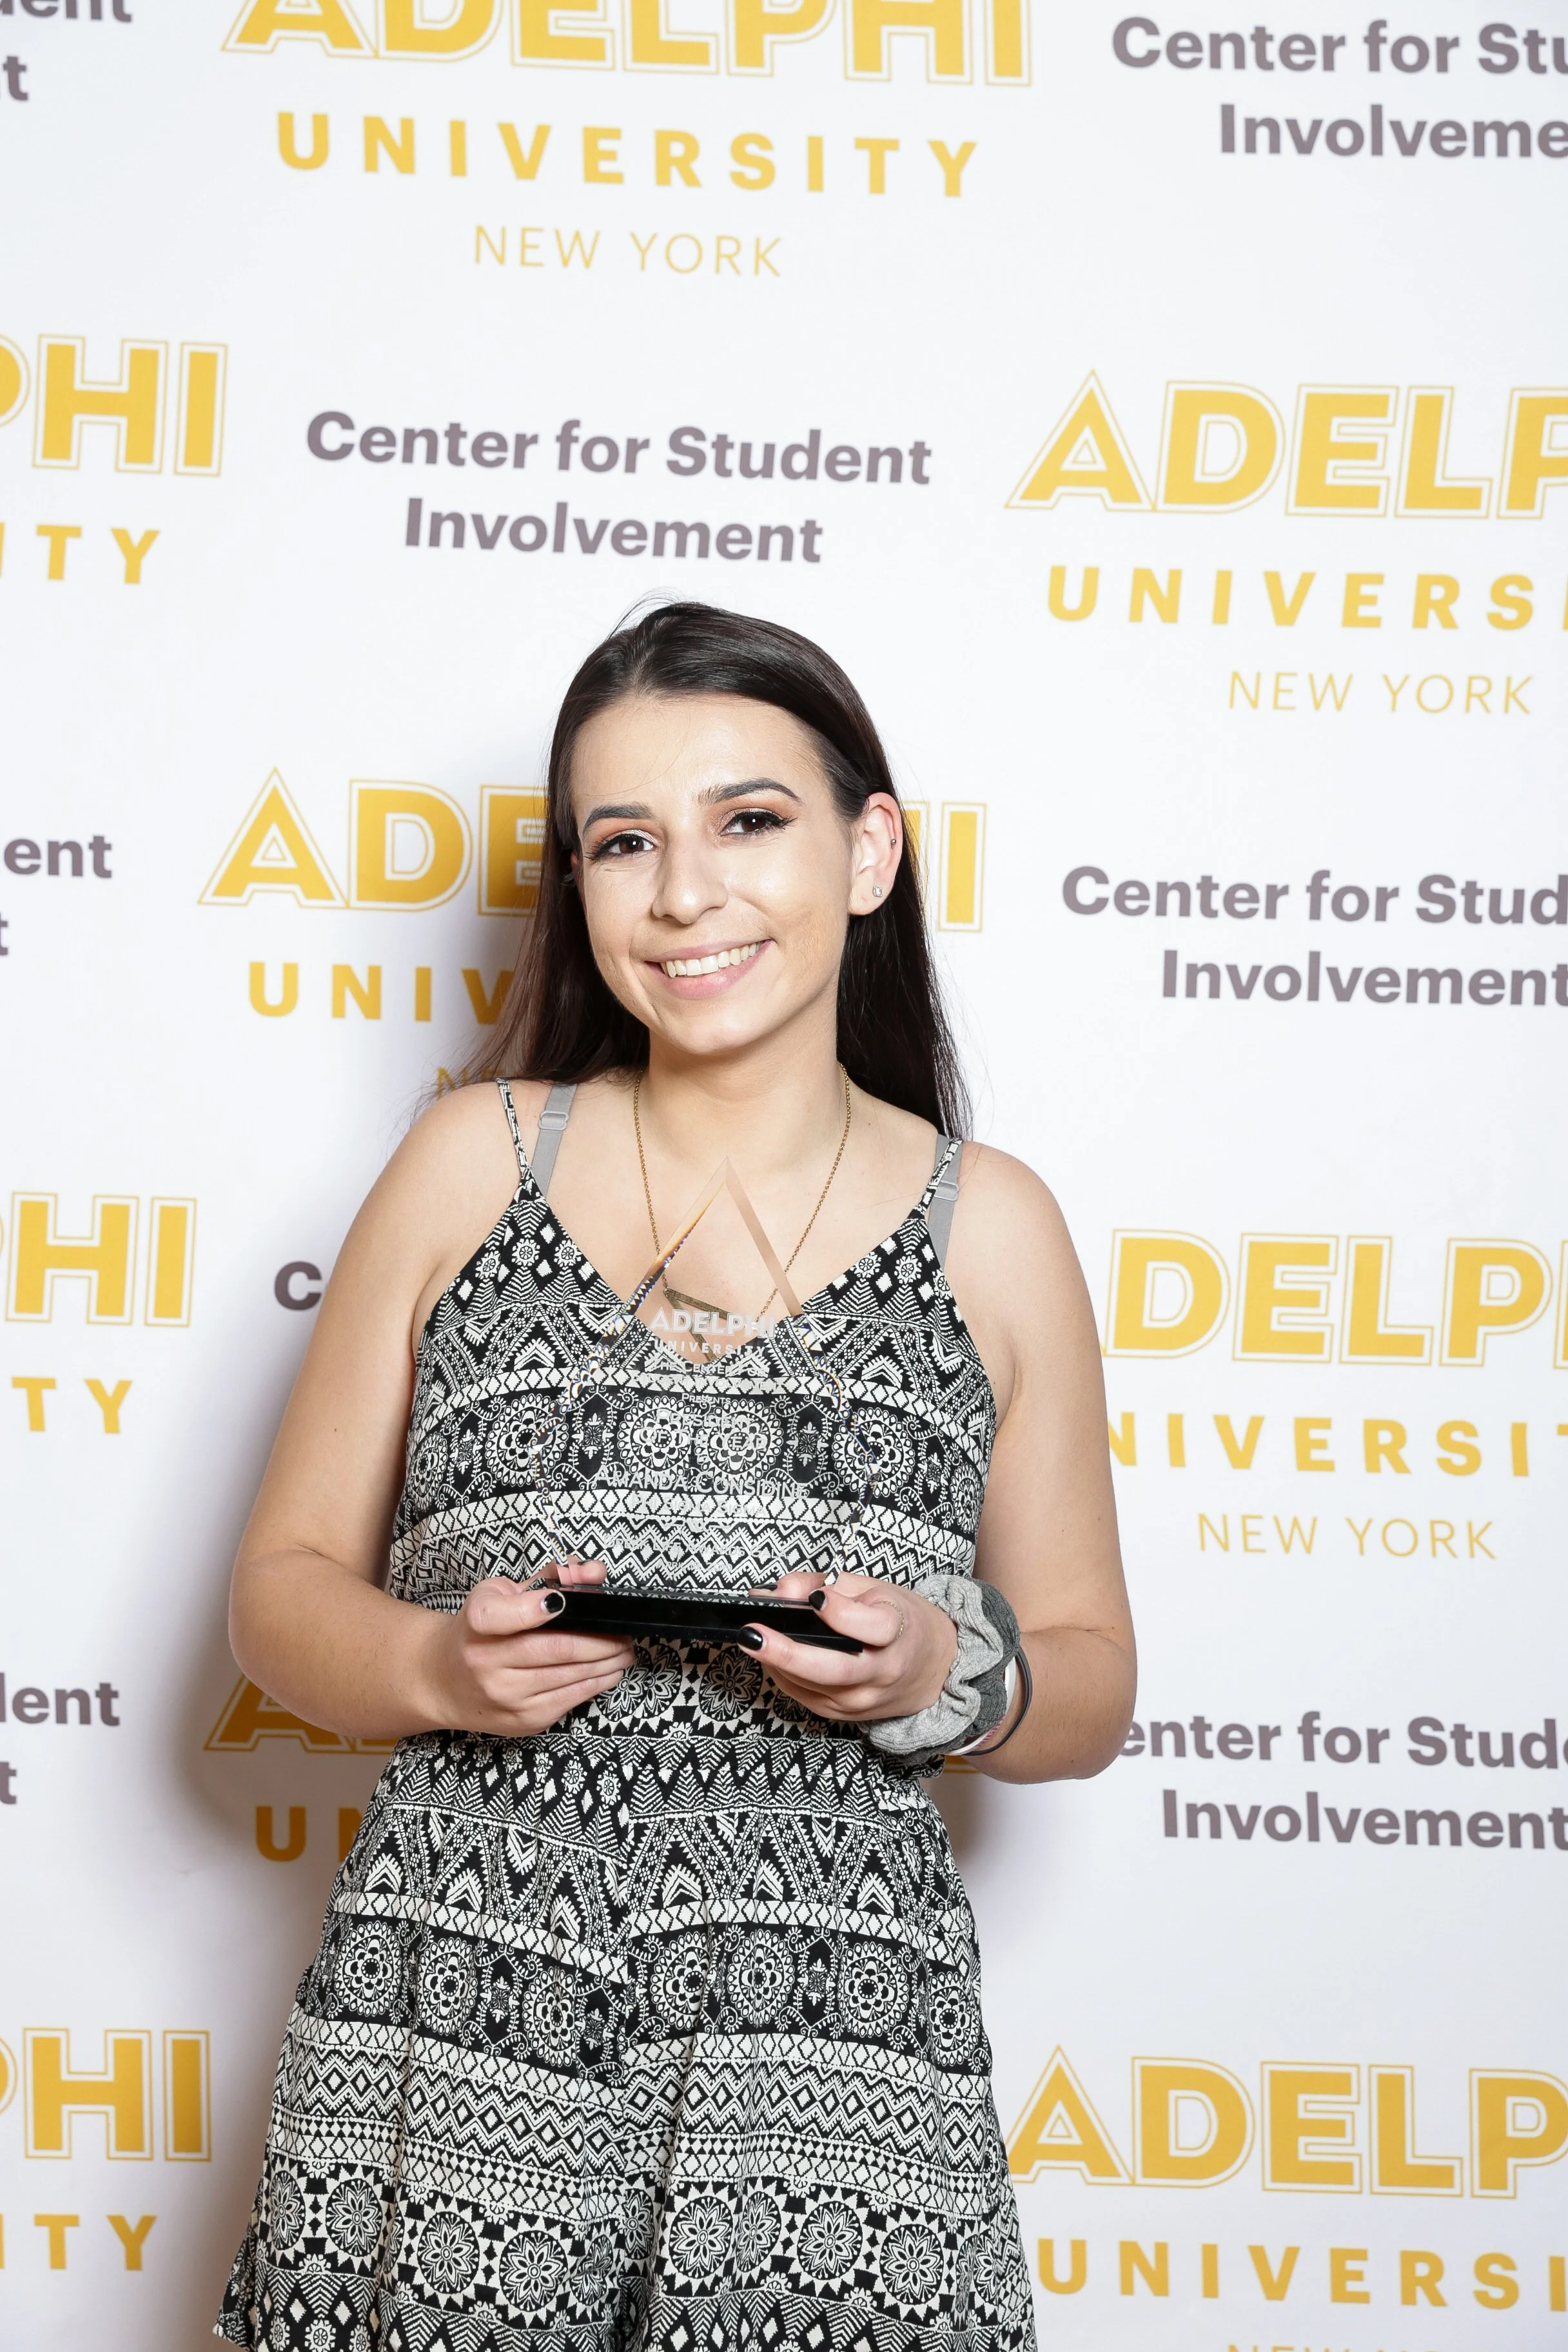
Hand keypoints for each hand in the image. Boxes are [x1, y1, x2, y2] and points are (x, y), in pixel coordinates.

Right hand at [421, 1557, 631, 1736]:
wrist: (444, 1680)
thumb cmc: (479, 1631)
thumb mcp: (500, 1592)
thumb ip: (548, 1578)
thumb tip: (595, 1573)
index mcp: (478, 1622)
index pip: (508, 1614)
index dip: (544, 1607)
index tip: (569, 1601)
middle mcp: (486, 1661)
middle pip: (559, 1648)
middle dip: (604, 1640)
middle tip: (624, 1632)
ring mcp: (505, 1695)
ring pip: (571, 1676)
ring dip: (608, 1662)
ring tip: (623, 1650)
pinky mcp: (522, 1720)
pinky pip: (570, 1700)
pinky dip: (596, 1683)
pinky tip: (608, 1671)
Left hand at [744, 1572, 957, 1722]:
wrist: (932, 1667)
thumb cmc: (900, 1620)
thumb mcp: (872, 1588)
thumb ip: (826, 1583)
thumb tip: (779, 1590)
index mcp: (898, 1633)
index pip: (873, 1627)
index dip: (842, 1613)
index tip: (815, 1598)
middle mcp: (881, 1673)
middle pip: (833, 1670)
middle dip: (787, 1652)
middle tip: (752, 1633)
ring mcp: (861, 1700)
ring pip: (811, 1686)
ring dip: (775, 1662)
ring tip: (751, 1636)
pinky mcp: (844, 1715)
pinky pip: (804, 1696)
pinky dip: (783, 1675)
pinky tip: (771, 1655)